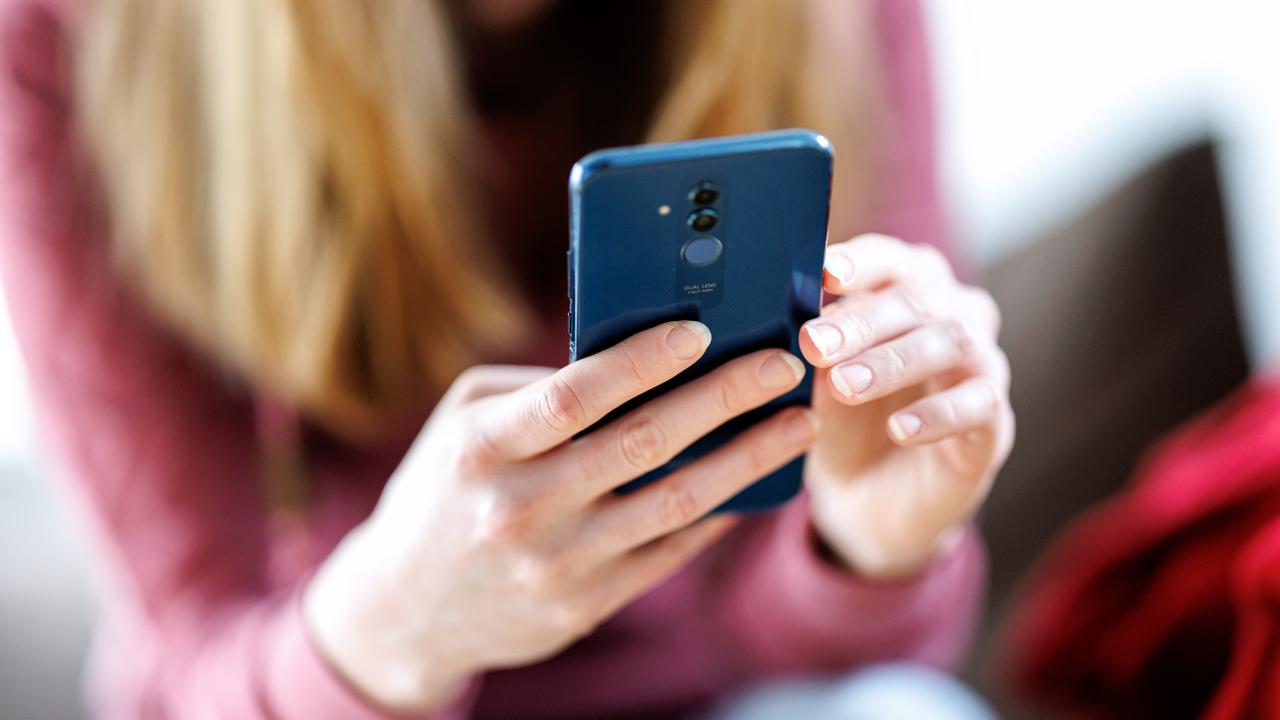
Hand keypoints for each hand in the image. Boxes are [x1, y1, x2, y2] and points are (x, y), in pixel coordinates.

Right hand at [304, 321, 818, 712]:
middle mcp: (520, 507)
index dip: (642, 361)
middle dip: (724, 398)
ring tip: (796, 425)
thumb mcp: (464, 423)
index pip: (574, 397)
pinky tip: (756, 483)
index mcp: (484, 447)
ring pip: (674, 502)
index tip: (700, 331)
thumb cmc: (444, 489)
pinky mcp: (583, 605)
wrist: (404, 608)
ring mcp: (556, 564)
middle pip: (643, 442)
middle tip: (782, 367)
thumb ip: (539, 390)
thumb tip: (638, 359)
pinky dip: (718, 514)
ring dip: (747, 459)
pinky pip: (669, 552)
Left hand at [798, 234, 1013, 579]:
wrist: (869, 499)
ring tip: (847, 384)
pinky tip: (899, 429)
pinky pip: (979, 405)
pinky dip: (937, 414)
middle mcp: (955, 315)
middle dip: (863, 320)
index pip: (891, 259)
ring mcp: (982, 365)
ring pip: (953, 343)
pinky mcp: (995, 420)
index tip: (826, 274)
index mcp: (910, 289)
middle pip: (918, 299)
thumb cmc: (844, 418)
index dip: (862, 262)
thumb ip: (816, 345)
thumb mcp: (819, 380)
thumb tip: (789, 315)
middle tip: (815, 344)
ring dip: (894, 361)